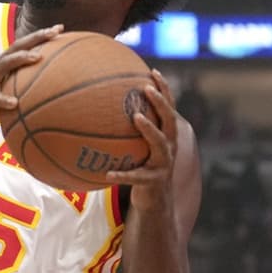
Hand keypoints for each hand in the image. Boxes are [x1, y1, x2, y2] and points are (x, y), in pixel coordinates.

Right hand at [0, 24, 62, 135]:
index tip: (60, 28)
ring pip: (3, 65)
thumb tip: (48, 99)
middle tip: (55, 31)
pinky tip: (15, 102)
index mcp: (0, 68)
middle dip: (35, 38)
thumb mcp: (2, 97)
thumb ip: (20, 93)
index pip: (21, 47)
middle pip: (15, 48)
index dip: (40, 37)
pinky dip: (3, 99)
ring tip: (38, 57)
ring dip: (20, 59)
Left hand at [106, 69, 177, 210]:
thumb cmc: (142, 167)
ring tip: (136, 117)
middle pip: (169, 120)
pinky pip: (137, 177)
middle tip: (146, 88)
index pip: (169, 108)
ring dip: (149, 129)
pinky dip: (124, 174)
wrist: (155, 201)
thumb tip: (101, 106)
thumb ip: (129, 128)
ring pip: (161, 144)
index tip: (152, 71)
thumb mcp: (139, 146)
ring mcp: (164, 164)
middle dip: (161, 103)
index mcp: (166, 136)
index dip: (164, 90)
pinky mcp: (154, 182)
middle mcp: (170, 147)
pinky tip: (108, 173)